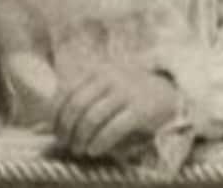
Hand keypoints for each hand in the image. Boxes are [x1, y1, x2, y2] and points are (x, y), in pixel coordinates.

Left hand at [52, 65, 181, 159]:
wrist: (169, 90)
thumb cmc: (130, 92)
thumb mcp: (106, 84)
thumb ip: (83, 94)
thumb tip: (53, 120)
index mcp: (97, 71)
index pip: (67, 91)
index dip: (56, 114)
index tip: (55, 130)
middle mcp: (109, 78)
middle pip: (77, 105)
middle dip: (67, 129)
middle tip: (66, 144)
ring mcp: (125, 93)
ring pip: (92, 117)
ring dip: (81, 138)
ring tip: (80, 149)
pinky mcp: (140, 110)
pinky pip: (114, 128)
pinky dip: (100, 141)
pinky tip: (95, 150)